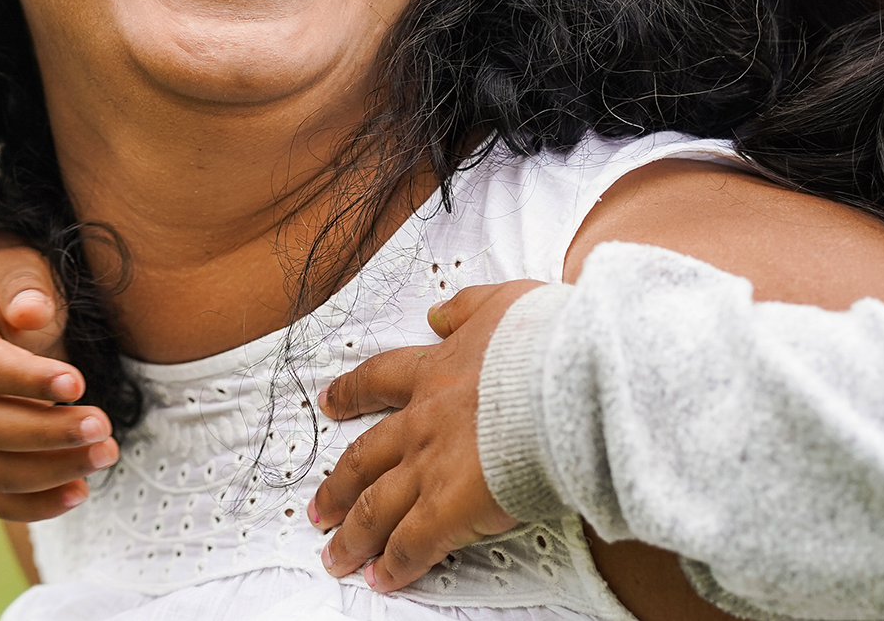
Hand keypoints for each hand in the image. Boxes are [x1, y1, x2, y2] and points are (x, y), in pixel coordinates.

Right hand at [0, 234, 117, 519]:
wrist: (7, 308)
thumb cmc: (17, 284)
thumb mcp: (20, 265)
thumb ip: (24, 284)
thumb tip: (29, 312)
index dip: (24, 379)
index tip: (78, 382)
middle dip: (47, 432)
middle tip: (104, 426)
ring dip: (51, 470)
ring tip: (107, 453)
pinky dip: (36, 504)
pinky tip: (81, 491)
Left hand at [308, 280, 542, 590]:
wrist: (565, 380)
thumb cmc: (546, 342)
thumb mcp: (502, 303)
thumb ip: (466, 309)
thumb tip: (439, 312)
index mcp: (435, 372)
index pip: (378, 381)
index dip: (350, 394)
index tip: (329, 403)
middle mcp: (422, 422)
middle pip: (363, 458)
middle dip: (338, 486)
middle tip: (318, 507)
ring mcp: (430, 467)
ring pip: (375, 507)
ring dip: (353, 535)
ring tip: (336, 556)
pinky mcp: (449, 508)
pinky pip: (411, 545)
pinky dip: (394, 566)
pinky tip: (382, 579)